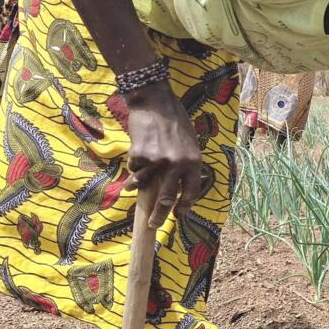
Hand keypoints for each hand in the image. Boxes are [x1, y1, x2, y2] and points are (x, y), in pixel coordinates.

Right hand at [122, 82, 202, 227]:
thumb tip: (177, 186)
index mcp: (194, 162)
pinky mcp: (140, 155)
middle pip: (167, 198)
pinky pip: (134, 169)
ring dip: (138, 187)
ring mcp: (158, 161)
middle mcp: (177, 164)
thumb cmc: (175, 121)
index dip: (184, 206)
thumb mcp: (189, 143)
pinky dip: (134, 167)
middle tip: (153, 226)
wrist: (155, 102)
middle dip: (159, 215)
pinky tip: (136, 154)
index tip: (178, 214)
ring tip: (134, 187)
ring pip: (145, 184)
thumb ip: (185, 164)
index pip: (191, 192)